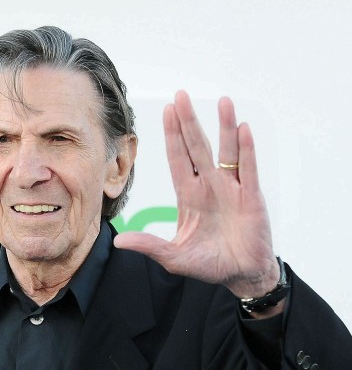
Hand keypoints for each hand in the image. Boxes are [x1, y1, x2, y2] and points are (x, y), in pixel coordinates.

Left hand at [113, 90, 280, 298]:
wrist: (241, 274)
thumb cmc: (209, 264)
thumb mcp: (173, 256)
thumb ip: (149, 245)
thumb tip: (117, 241)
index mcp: (189, 196)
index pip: (178, 159)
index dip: (172, 136)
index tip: (167, 111)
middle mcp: (209, 186)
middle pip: (198, 147)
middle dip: (189, 122)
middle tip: (181, 95)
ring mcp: (231, 189)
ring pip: (226, 151)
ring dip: (224, 126)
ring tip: (222, 101)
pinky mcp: (252, 197)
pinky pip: (249, 168)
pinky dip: (246, 149)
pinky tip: (242, 129)